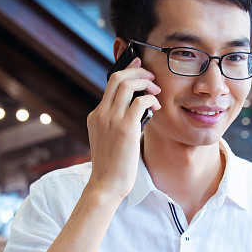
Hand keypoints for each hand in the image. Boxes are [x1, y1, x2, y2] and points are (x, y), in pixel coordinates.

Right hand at [86, 57, 160, 201]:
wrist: (106, 185)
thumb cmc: (112, 167)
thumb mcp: (108, 140)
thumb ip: (116, 124)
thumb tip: (135, 113)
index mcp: (95, 116)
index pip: (110, 85)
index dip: (126, 72)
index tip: (138, 66)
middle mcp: (101, 114)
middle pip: (117, 78)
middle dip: (137, 71)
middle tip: (151, 77)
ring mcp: (111, 120)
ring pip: (127, 85)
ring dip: (145, 83)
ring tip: (156, 91)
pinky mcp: (125, 128)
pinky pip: (140, 102)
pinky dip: (150, 100)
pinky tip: (156, 108)